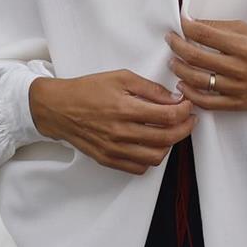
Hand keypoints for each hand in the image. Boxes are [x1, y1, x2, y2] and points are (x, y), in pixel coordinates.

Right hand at [29, 70, 194, 174]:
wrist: (58, 108)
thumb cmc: (88, 90)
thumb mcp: (121, 78)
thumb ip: (150, 89)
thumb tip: (174, 98)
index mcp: (124, 109)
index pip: (167, 117)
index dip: (184, 111)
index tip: (188, 105)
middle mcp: (120, 132)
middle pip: (166, 138)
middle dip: (184, 128)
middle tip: (188, 119)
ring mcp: (114, 149)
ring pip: (155, 157)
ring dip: (170, 145)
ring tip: (171, 132)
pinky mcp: (108, 159)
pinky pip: (138, 168)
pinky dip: (151, 159)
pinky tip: (152, 146)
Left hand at [167, 17, 246, 112]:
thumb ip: (221, 27)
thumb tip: (194, 24)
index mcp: (242, 45)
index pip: (205, 33)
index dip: (186, 28)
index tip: (179, 25)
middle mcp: (238, 67)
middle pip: (195, 56)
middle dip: (176, 46)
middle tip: (170, 41)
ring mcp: (236, 87)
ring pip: (197, 79)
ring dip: (179, 69)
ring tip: (173, 62)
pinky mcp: (235, 103)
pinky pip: (206, 101)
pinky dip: (190, 94)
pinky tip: (182, 85)